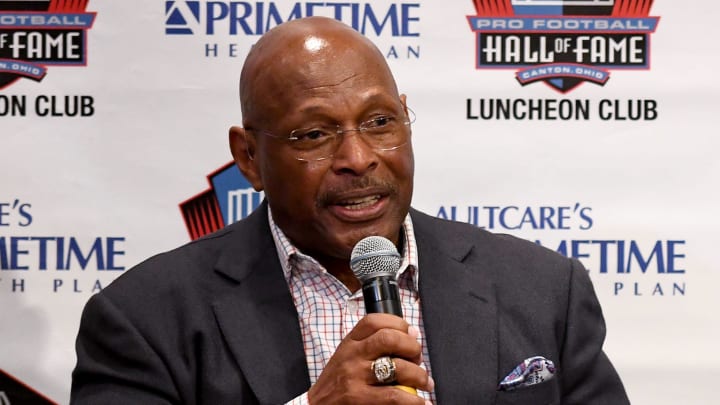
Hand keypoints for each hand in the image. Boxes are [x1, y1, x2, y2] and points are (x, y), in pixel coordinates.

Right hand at [307, 313, 433, 403]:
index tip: (411, 334)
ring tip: (425, 383)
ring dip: (419, 375)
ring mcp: (354, 377)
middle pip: (389, 338)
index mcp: (350, 342)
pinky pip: (394, 396)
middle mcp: (352, 355)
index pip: (376, 321)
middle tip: (419, 360)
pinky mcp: (358, 398)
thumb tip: (412, 333)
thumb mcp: (348, 357)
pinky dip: (413, 400)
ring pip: (397, 366)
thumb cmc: (337, 384)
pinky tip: (418, 402)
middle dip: (412, 347)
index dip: (400, 324)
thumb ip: (373, 345)